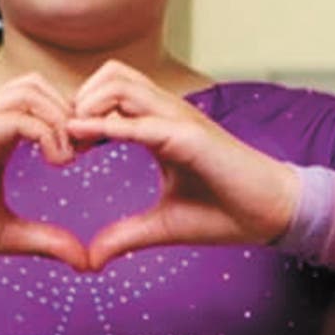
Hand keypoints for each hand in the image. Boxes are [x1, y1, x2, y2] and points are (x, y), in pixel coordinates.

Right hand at [0, 75, 88, 269]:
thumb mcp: (4, 235)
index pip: (40, 101)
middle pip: (39, 85)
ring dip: (61, 119)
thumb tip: (86, 261)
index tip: (89, 155)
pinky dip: (47, 134)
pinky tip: (55, 163)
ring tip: (68, 158)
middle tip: (86, 153)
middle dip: (71, 113)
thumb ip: (44, 240)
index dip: (72, 121)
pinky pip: (17, 117)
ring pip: (31, 90)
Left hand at [66, 61, 299, 267]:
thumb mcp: (163, 225)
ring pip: (121, 84)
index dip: (80, 114)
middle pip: (110, 75)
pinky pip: (143, 123)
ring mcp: (181, 120)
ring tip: (73, 140)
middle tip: (64, 140)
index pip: (110, 96)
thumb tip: (90, 259)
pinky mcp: (191, 137)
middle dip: (78, 100)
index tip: (62, 148)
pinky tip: (85, 139)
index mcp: (159, 127)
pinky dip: (110, 127)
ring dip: (89, 106)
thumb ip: (125, 235)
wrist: (272, 214)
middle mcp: (168, 114)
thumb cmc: (226, 212)